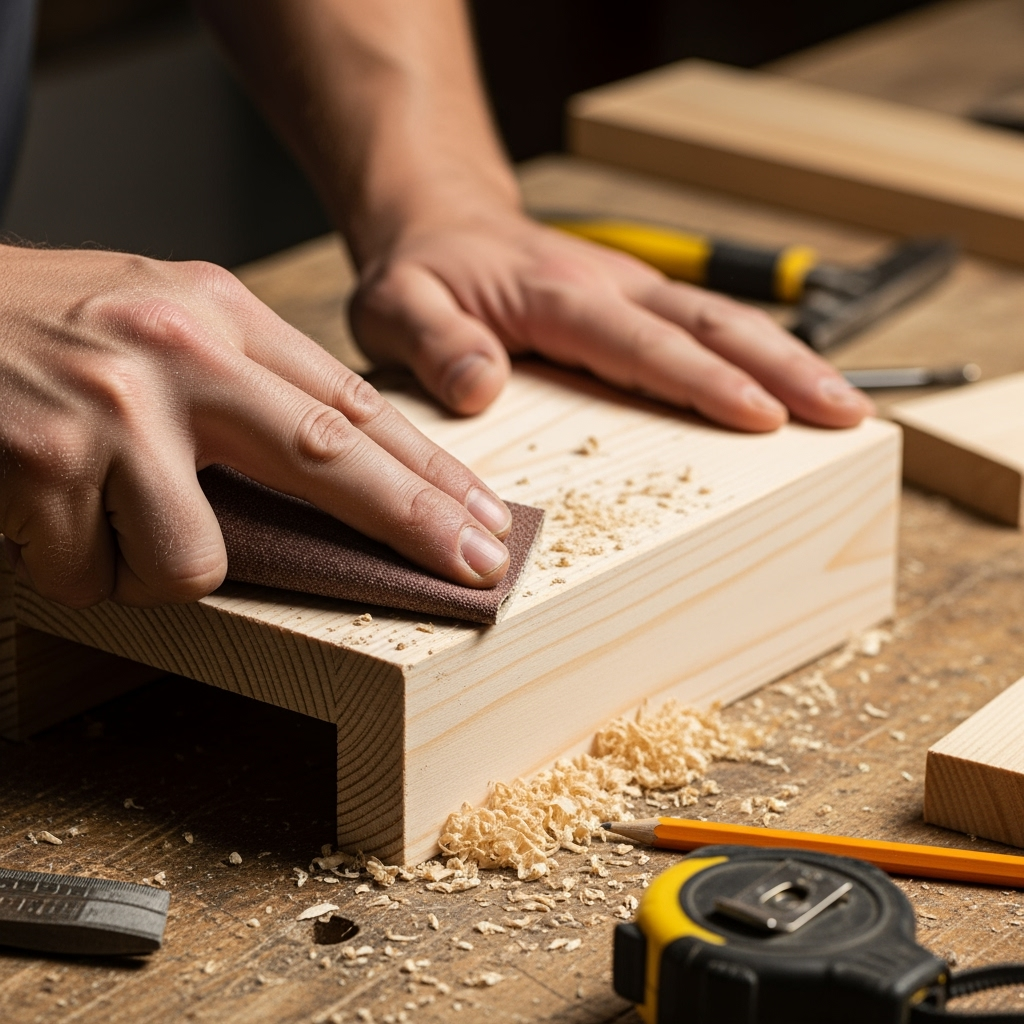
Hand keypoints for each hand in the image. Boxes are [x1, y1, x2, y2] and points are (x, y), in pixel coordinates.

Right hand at [0, 245, 511, 608]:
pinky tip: (44, 519)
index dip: (428, 471)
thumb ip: (246, 384)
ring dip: (158, 570)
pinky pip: (98, 575)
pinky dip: (77, 569)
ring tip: (103, 522)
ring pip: (196, 558)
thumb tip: (337, 472)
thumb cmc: (46, 325)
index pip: (352, 404)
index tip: (483, 519)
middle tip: (477, 569)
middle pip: (329, 455)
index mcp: (220, 313)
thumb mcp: (161, 319)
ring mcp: (112, 405)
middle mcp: (178, 349)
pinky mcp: (44, 461)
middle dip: (414, 523)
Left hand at [350, 210, 873, 430]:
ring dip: (788, 361)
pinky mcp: (635, 302)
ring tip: (845, 407)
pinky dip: (758, 354)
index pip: (638, 342)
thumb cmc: (422, 274)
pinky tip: (793, 388)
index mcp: (555, 296)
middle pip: (708, 324)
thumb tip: (481, 384)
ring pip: (722, 321)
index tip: (758, 415)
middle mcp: (607, 288)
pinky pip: (705, 324)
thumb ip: (432, 341)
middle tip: (845, 414)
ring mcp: (629, 291)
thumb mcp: (395, 307)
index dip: (699, 379)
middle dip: (782, 369)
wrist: (440, 227)